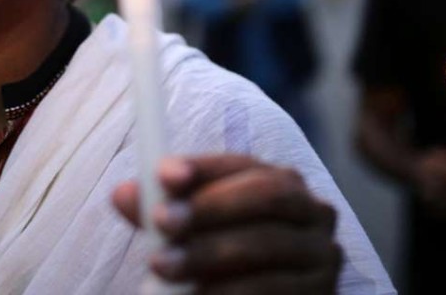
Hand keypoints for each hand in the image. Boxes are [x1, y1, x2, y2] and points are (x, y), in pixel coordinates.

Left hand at [113, 156, 340, 293]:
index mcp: (279, 181)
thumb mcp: (192, 233)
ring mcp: (321, 253)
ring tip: (163, 267)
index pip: (240, 163)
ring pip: (267, 245)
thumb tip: (122, 194)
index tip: (162, 175)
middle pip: (264, 195)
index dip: (202, 166)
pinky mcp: (323, 293)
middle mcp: (310, 210)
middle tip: (161, 224)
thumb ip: (161, 212)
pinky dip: (232, 291)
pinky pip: (277, 290)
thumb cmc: (224, 263)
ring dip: (209, 254)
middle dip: (209, 207)